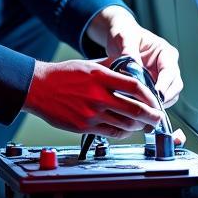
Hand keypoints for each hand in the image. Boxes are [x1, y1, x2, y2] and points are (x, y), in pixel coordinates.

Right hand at [23, 58, 164, 137]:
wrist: (39, 87)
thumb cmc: (64, 75)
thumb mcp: (89, 65)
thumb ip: (111, 70)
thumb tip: (131, 74)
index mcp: (101, 76)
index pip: (134, 86)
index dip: (150, 96)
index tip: (156, 100)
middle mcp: (98, 95)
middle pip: (134, 109)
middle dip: (151, 115)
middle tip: (158, 118)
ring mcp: (91, 113)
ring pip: (125, 124)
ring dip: (138, 126)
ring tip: (143, 124)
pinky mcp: (84, 126)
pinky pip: (111, 133)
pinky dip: (123, 132)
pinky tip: (127, 129)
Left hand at [87, 6, 183, 107]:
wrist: (119, 37)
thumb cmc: (125, 33)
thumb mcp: (125, 38)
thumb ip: (129, 52)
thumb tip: (132, 68)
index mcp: (165, 53)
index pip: (170, 72)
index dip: (165, 85)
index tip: (156, 95)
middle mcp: (168, 66)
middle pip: (175, 86)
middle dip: (164, 97)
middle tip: (149, 106)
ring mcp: (162, 77)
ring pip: (168, 96)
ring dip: (157, 103)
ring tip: (141, 107)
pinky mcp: (153, 86)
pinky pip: (156, 99)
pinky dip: (149, 104)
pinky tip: (137, 106)